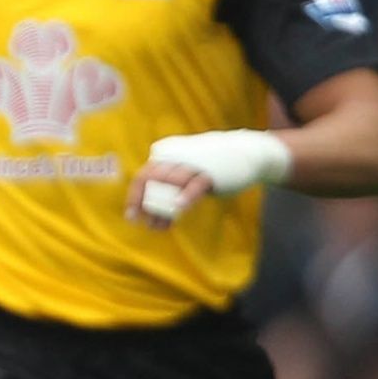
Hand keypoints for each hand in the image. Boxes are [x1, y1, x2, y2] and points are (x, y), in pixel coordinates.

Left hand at [130, 129, 289, 227]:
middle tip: (146, 224)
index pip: (143, 176)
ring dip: (163, 208)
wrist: (245, 152)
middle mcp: (175, 155)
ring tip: (159, 226)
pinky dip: (185, 195)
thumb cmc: (209, 167)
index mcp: (165, 153)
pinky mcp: (211, 171)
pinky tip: (178, 208)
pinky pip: (195, 184)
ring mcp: (193, 162)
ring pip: (172, 184)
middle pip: (153, 181)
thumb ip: (170, 193)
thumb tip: (155, 218)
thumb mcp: (186, 176)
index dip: (135, 198)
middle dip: (147, 205)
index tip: (132, 217)